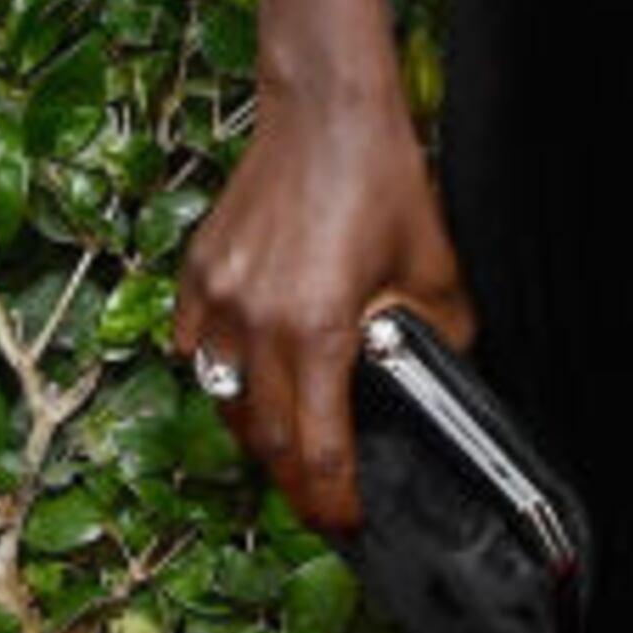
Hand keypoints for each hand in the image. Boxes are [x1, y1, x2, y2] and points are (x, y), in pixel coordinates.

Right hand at [171, 67, 473, 534]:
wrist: (325, 112)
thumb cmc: (382, 180)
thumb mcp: (433, 268)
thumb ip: (436, 333)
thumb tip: (438, 377)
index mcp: (320, 330)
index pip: (319, 448)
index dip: (333, 498)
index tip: (346, 521)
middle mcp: (258, 323)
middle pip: (265, 439)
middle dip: (294, 481)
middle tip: (319, 499)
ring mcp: (218, 298)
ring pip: (223, 400)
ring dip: (253, 435)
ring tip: (283, 450)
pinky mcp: (197, 273)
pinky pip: (195, 351)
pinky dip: (217, 376)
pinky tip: (243, 382)